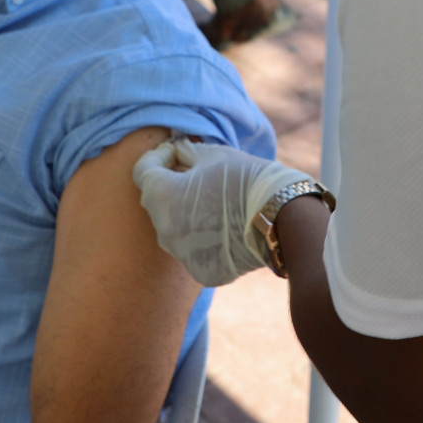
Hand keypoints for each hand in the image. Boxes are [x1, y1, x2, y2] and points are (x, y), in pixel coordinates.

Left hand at [132, 136, 313, 285]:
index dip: (158, 157)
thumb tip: (175, 151)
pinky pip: (192, 249)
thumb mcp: (212, 154)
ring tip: (214, 202)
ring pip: (172, 228)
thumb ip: (184, 152)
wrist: (279, 216)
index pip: (142, 171)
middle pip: (156, 202)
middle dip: (170, 186)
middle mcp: (163, 229)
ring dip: (183, 213)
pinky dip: (201, 237)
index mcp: (161, 195)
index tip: (177, 153)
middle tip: (196, 175)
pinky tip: (224, 227)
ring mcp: (181, 254)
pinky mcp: (200, 271)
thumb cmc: (244, 178)